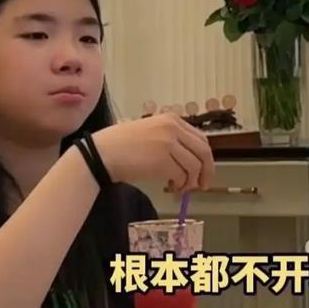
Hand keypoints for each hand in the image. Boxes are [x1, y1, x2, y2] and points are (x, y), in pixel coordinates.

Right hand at [92, 113, 213, 191]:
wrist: (102, 153)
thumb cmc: (121, 145)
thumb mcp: (151, 132)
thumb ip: (172, 140)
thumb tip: (192, 162)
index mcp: (171, 119)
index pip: (201, 139)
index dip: (205, 158)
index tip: (204, 171)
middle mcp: (173, 127)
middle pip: (203, 152)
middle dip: (206, 172)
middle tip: (202, 186)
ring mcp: (168, 143)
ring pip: (194, 166)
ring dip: (191, 182)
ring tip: (180, 189)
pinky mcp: (163, 160)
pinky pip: (182, 176)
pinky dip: (179, 185)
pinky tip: (171, 188)